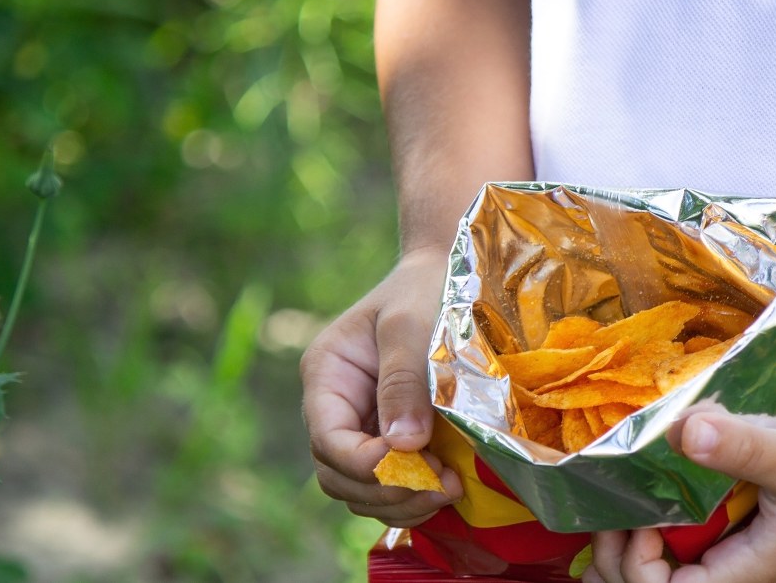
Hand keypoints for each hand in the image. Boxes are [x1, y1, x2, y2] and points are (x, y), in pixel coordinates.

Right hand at [300, 247, 464, 526]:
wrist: (448, 274)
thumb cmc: (426, 289)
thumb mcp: (412, 324)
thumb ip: (404, 380)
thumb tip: (403, 445)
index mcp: (326, 374)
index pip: (328, 439)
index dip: (366, 464)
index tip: (415, 463)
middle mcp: (335, 406)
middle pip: (338, 474)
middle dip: (385, 490)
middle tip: (441, 486)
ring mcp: (361, 425)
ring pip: (359, 490)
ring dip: (400, 502)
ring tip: (449, 489)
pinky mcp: (390, 438)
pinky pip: (387, 485)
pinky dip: (411, 497)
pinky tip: (447, 486)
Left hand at [584, 406, 775, 582]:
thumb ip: (741, 448)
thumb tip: (683, 431)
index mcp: (753, 575)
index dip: (635, 564)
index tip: (636, 516)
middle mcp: (747, 579)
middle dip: (621, 561)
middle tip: (611, 514)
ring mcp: (750, 565)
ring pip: (674, 575)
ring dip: (638, 550)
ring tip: (623, 512)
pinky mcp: (754, 545)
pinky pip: (694, 553)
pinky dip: (664, 534)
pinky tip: (657, 500)